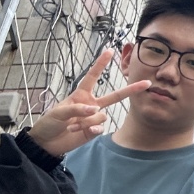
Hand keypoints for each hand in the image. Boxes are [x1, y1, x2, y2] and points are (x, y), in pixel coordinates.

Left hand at [25, 50, 149, 156]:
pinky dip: (92, 128)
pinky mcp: (93, 130)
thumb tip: (95, 109)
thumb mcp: (59, 112)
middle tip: (146, 83)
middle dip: (130, 90)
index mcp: (81, 95)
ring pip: (101, 115)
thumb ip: (77, 109)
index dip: (100, 64)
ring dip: (86, 121)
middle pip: (113, 96)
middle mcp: (90, 104)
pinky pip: (100, 127)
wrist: (47, 142)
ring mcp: (93, 118)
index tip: (110, 51)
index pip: (92, 76)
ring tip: (72, 126)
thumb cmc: (50, 122)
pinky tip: (83, 131)